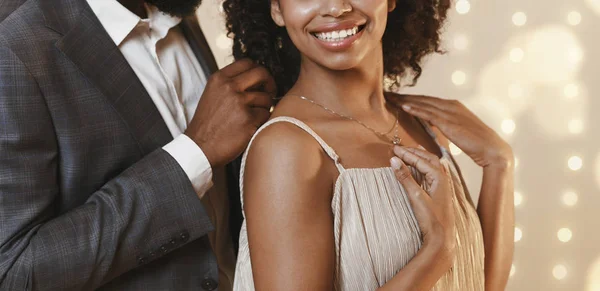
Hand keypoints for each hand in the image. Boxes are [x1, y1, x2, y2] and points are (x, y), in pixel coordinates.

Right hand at [185, 59, 275, 167]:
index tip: (261, 81)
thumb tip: (257, 78)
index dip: (258, 71)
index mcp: (219, 78)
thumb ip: (231, 83)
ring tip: (253, 117)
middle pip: (262, 73)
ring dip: (265, 108)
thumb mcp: (213, 94)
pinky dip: (262, 121)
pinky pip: (266, 115)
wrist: (199, 147)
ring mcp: (239, 102)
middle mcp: (229, 87)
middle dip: (270, 83)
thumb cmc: (208, 124)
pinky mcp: (248, 119)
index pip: (247, 62)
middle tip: (270, 93)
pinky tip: (250, 127)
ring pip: (266, 98)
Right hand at [390, 146, 454, 263]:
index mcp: (439, 177)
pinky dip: (422, 166)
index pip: (420, 160)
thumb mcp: (416, 196)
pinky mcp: (439, 192)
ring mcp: (442, 185)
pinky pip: (431, 172)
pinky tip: (418, 168)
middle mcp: (443, 178)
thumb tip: (394, 160)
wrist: (442, 237)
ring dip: (419, 157)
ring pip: (431, 164)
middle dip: (413, 152)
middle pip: (428, 158)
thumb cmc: (431, 218)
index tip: (394, 149)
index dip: (406, 153)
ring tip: (409, 152)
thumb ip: (405, 177)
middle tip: (399, 148)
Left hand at [396, 95, 512, 168]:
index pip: (427, 100)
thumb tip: (430, 124)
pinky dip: (416, 109)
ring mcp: (450, 112)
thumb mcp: (456, 130)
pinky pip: (429, 114)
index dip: (410, 98)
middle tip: (386, 93)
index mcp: (452, 106)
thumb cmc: (475, 143)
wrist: (492, 149)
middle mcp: (451, 105)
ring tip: (389, 98)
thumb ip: (443, 124)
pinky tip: (403, 107)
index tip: (395, 97)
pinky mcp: (450, 122)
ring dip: (405, 100)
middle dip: (403, 96)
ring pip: (423, 104)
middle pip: (422, 98)